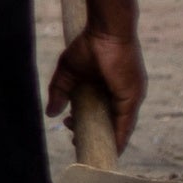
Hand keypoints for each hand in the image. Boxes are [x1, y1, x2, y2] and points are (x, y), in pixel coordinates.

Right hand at [45, 24, 145, 153]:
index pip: (102, 113)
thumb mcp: (68, 73)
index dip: (89, 124)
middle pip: (111, 122)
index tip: (71, 129)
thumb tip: (50, 114)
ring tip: (93, 152)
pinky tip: (113, 149)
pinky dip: (120, 137)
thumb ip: (60, 92)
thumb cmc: (88, 45)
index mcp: (109, 88)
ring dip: (108, 141)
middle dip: (96, 135)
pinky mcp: (132, 97)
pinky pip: (127, 123)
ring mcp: (129, 97)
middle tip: (74, 140)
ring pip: (120, 126)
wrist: (106, 31)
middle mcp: (122, 95)